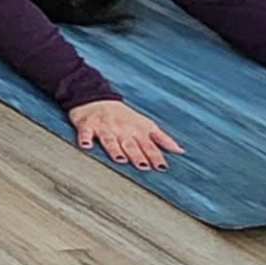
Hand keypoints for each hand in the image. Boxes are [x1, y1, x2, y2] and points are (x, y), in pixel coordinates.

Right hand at [69, 99, 183, 169]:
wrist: (95, 97)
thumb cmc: (123, 116)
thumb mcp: (145, 124)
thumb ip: (162, 139)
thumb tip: (181, 151)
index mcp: (137, 130)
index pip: (149, 145)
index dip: (155, 156)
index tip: (162, 168)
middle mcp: (121, 129)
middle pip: (130, 144)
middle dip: (137, 155)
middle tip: (143, 167)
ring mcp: (104, 127)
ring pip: (110, 140)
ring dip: (115, 149)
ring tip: (119, 159)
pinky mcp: (87, 125)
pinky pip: (85, 133)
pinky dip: (84, 139)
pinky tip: (86, 146)